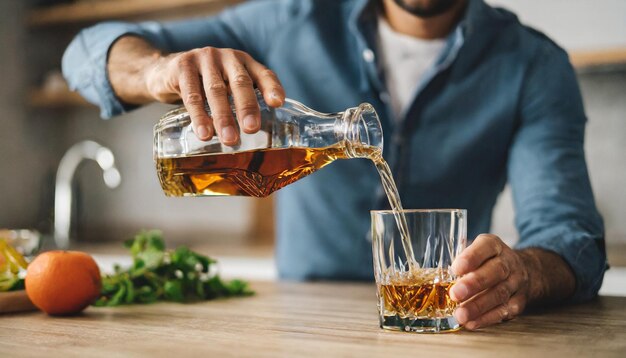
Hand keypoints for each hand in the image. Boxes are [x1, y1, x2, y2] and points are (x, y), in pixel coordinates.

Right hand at [145, 47, 284, 144]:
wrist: (164, 71)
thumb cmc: (204, 84)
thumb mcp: (226, 87)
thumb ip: (241, 102)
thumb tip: (260, 140)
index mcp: (244, 63)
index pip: (263, 73)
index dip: (272, 87)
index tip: (278, 103)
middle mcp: (227, 57)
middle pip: (240, 82)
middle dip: (247, 107)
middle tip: (251, 129)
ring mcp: (204, 59)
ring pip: (216, 90)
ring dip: (223, 117)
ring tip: (229, 139)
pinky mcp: (182, 66)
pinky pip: (192, 94)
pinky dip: (199, 115)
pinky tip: (204, 133)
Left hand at [449, 234, 530, 329]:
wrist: (526, 271)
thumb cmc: (489, 262)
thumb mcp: (477, 252)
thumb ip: (461, 262)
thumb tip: (441, 279)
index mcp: (494, 246)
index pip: (486, 247)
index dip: (471, 258)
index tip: (455, 269)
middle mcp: (509, 262)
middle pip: (495, 271)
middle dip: (474, 284)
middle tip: (455, 294)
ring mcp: (516, 282)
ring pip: (499, 293)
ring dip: (478, 306)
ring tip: (460, 314)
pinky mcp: (519, 301)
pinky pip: (504, 310)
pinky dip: (487, 318)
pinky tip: (472, 322)